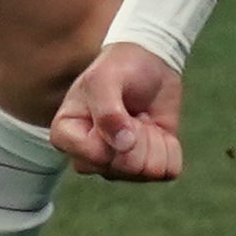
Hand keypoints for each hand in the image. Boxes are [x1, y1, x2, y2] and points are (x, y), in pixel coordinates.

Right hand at [51, 41, 186, 179]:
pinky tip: (156, 129)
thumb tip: (124, 145)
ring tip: (141, 118)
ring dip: (154, 140)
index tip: (117, 107)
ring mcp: (118, 166)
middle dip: (138, 136)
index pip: (94, 157)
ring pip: (147, 172)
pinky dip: (169, 147)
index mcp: (66, 136)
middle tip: (132, 112)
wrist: (148, 63)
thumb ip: (107, 111)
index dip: (115, 134)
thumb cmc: (117, 68)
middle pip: (123, 168)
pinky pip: (168, 170)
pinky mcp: (147, 166)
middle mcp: (89, 158)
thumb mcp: (104, 78)